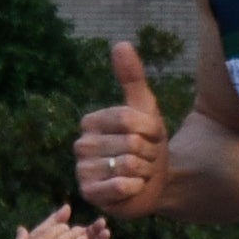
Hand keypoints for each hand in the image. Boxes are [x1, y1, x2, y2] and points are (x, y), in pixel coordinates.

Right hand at [77, 42, 169, 215]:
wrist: (157, 180)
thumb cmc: (148, 143)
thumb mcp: (145, 109)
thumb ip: (132, 78)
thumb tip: (121, 43)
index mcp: (90, 122)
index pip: (128, 119)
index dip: (150, 130)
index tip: (150, 137)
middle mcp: (81, 145)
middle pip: (130, 143)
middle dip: (148, 153)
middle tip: (145, 158)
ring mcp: (82, 171)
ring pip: (127, 165)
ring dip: (144, 171)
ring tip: (139, 172)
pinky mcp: (90, 194)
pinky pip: (121, 186)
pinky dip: (136, 187)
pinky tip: (134, 187)